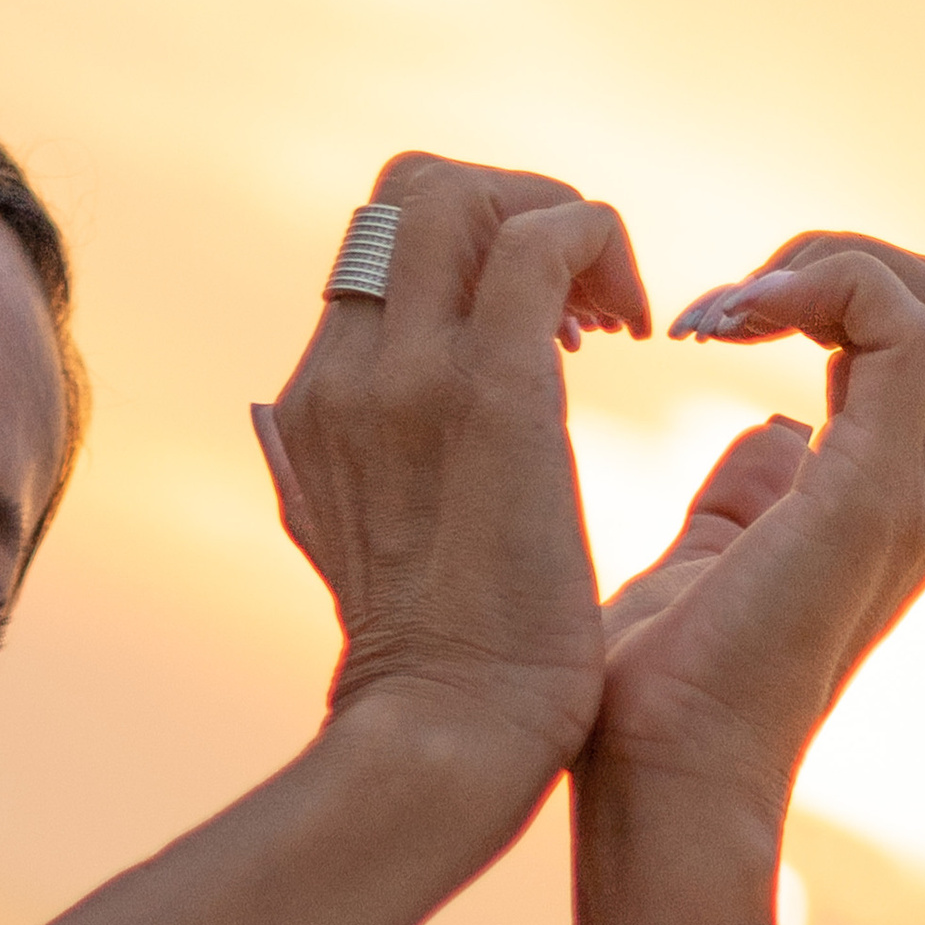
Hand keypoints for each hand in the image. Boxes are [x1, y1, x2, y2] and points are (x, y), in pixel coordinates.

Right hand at [254, 153, 650, 821]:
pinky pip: (545, 239)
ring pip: (469, 193)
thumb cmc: (428, 676)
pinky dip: (603, 246)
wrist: (446, 737)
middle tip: (580, 302)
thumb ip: (324, 470)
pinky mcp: (490, 392)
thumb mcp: (337, 549)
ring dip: (560, 219)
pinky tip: (635, 329)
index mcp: (313, 405)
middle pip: (415, 187)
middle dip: (516, 207)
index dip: (470, 249)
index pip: (380, 245)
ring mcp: (410, 377)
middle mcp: (347, 375)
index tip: (543, 326)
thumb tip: (289, 417)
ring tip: (607, 316)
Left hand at [593, 230, 924, 832]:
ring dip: (825, 266)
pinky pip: (897, 326)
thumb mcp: (702, 564)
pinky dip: (819, 287)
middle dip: (834, 262)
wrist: (660, 783)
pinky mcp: (872, 492)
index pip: (910, 340)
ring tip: (720, 311)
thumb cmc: (653, 702)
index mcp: (882, 501)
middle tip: (721, 304)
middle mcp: (919, 491)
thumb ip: (743, 499)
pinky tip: (721, 325)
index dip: (822, 292)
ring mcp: (907, 492)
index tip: (708, 319)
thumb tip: (765, 433)